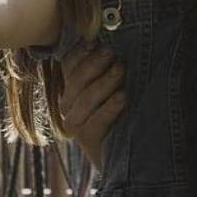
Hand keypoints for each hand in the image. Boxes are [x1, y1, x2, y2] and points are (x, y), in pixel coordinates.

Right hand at [55, 45, 123, 168]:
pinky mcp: (87, 141)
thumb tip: (110, 40)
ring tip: (122, 70)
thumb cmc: (124, 113)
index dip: (81, 52)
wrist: (129, 155)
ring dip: (105, 82)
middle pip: (76, 80)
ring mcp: (75, 124)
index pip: (69, 65)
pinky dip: (109, 107)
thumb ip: (108, 66)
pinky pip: (95, 121)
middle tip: (114, 54)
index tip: (97, 41)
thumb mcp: (115, 85)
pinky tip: (123, 97)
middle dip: (95, 64)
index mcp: (72, 88)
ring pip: (85, 99)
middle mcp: (68, 106)